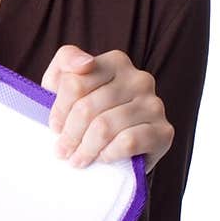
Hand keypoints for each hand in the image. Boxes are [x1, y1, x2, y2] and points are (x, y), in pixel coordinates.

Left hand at [41, 45, 173, 174]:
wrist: (114, 153)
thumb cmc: (84, 114)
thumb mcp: (63, 83)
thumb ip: (66, 60)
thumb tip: (85, 63)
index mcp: (116, 62)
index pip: (74, 84)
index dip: (59, 111)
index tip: (55, 127)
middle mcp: (139, 79)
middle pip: (87, 108)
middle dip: (69, 135)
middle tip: (62, 152)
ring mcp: (154, 104)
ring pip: (104, 126)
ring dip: (85, 149)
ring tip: (78, 159)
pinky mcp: (164, 132)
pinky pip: (127, 142)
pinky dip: (108, 154)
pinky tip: (103, 158)